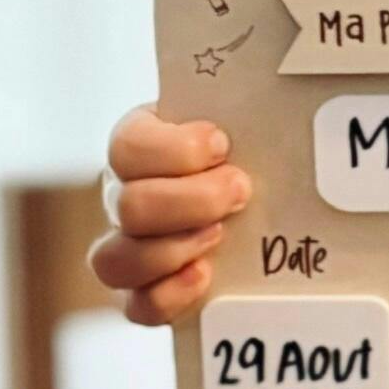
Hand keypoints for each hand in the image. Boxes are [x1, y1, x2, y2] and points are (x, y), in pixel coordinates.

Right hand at [88, 106, 251, 326]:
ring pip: (114, 262)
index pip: (128, 147)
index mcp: (138, 144)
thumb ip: (245, 104)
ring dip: (173, 251)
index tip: (225, 144)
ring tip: (221, 236)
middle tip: (240, 191)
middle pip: (128, 207)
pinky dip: (168, 296)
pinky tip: (205, 276)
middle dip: (192, 202)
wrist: (258, 198)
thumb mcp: (241, 115)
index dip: (178, 151)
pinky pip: (134, 307)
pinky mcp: (141, 292)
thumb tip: (274, 81)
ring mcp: (126, 246)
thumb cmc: (248, 146)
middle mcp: (122, 195)